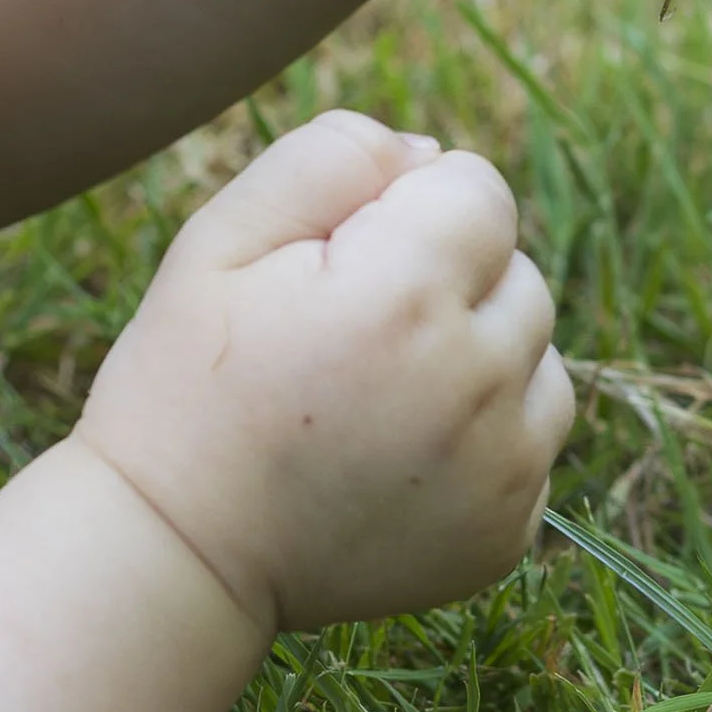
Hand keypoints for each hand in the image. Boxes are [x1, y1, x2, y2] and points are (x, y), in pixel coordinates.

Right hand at [73, 111, 573, 633]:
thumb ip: (331, 158)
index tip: (344, 259)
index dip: (410, 207)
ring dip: (481, 354)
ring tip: (382, 390)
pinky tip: (400, 452)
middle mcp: (475, 383)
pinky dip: (487, 435)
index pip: (480, 191)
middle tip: (352, 334)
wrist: (173, 557)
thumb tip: (430, 154)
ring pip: (538, 355)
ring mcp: (501, 469)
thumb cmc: (189, 381)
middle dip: (450, 279)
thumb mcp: (223, 236)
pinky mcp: (504, 534)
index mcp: (408, 295)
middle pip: (517, 272)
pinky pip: (532, 439)